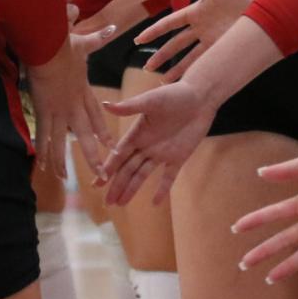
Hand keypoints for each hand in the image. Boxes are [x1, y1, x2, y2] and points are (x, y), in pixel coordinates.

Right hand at [27, 41, 111, 180]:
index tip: (111, 146)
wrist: (49, 47)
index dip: (103, 132)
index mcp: (82, 91)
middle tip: (101, 173)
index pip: (96, 116)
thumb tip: (112, 27)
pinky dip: (43, 151)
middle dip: (93, 156)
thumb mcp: (83, 42)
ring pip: (63, 141)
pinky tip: (41, 166)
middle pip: (85, 135)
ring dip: (63, 160)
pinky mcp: (44, 111)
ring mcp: (59, 110)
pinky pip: (44, 135)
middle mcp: (73, 105)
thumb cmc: (63, 43)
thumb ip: (99, 38)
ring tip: (65, 177)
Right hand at [98, 77, 217, 205]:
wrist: (200, 97)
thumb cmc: (175, 94)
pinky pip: (169, 176)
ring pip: (142, 175)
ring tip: (120, 204)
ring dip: (131, 189)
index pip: (118, 155)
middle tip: (107, 203)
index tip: (96, 183)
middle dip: (116, 185)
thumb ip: (130, 107)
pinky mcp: (178, 157)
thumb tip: (105, 105)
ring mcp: (162, 153)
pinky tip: (155, 203)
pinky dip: (162, 190)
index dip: (108, 169)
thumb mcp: (151, 100)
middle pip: (127, 169)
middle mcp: (146, 145)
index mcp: (137, 133)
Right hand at [137, 0, 254, 73]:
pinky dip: (195, 71)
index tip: (139, 40)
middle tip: (147, 67)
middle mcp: (198, 28)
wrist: (258, 3)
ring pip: (187, 57)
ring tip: (162, 81)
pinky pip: (204, 61)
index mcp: (194, 13)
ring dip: (175, 68)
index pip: (169, 24)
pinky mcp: (221, 47)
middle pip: (175, 44)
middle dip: (161, 55)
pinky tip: (187, 81)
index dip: (154, 31)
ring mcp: (209, 40)